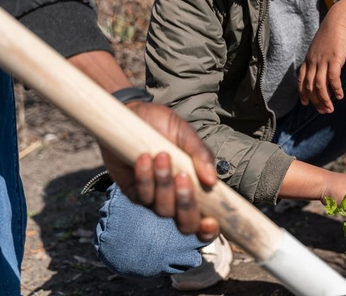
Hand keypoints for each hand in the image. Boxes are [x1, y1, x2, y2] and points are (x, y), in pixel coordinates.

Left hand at [99, 101, 219, 241]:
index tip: (211, 221)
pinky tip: (144, 158)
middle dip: (185, 204)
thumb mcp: (187, 136)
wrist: (132, 114)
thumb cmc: (164, 126)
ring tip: (162, 156)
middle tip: (183, 177)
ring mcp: (155, 198)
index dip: (210, 230)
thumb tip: (212, 181)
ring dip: (163, 184)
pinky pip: (142, 196)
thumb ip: (202, 156)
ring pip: (163, 209)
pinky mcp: (134, 193)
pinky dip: (145, 178)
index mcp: (196, 187)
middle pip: (185, 224)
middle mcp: (177, 198)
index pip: (205, 220)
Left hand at [298, 0, 345, 112]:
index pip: (301, 79)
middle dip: (315, 101)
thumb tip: (323, 67)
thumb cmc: (333, 32)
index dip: (302, 92)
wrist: (341, 19)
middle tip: (323, 111)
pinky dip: (335, 89)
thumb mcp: (322, 46)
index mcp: (309, 58)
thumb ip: (320, 57)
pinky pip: (333, 78)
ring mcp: (323, 60)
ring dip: (324, 100)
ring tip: (330, 109)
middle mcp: (313, 60)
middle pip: (310, 86)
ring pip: (319, 85)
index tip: (306, 103)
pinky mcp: (335, 59)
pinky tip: (340, 96)